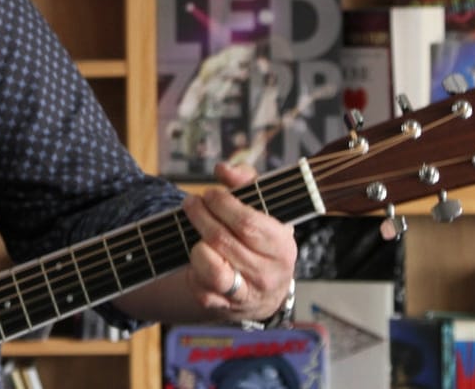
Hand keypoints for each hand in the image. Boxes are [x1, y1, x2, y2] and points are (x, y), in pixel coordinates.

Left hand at [179, 162, 296, 322]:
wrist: (262, 291)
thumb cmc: (261, 240)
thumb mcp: (264, 209)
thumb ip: (246, 182)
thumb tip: (223, 169)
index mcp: (282, 246)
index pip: (248, 223)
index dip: (223, 204)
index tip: (210, 192)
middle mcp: (267, 273)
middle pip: (223, 240)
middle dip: (201, 216)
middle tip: (191, 202)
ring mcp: (246, 292)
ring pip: (210, 266)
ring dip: (196, 243)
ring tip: (195, 229)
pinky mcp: (222, 306)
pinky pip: (199, 285)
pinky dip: (193, 266)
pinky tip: (197, 253)